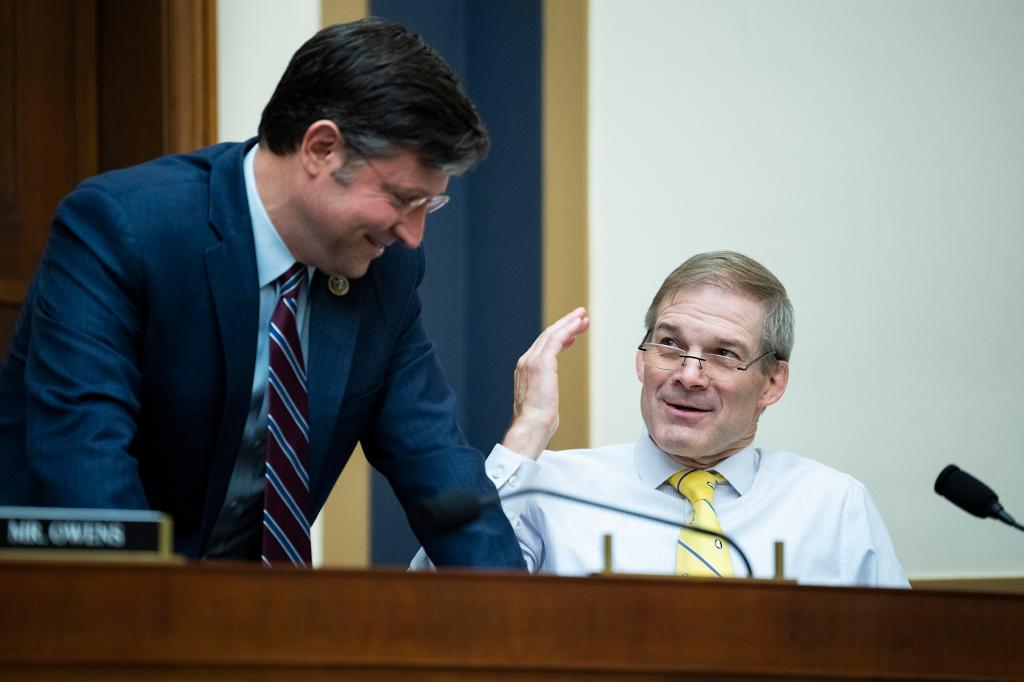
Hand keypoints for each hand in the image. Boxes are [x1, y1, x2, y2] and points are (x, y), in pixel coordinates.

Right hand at [502, 307, 589, 459]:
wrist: (531, 426)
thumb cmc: (537, 422)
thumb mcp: (541, 403)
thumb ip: (543, 393)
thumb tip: (547, 395)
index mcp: (525, 370)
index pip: (542, 347)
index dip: (558, 337)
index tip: (572, 335)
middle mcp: (526, 361)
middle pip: (546, 336)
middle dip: (564, 325)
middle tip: (580, 317)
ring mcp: (532, 361)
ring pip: (552, 334)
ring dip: (568, 323)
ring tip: (583, 317)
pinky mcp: (542, 362)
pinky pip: (556, 339)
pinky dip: (567, 328)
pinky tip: (578, 324)